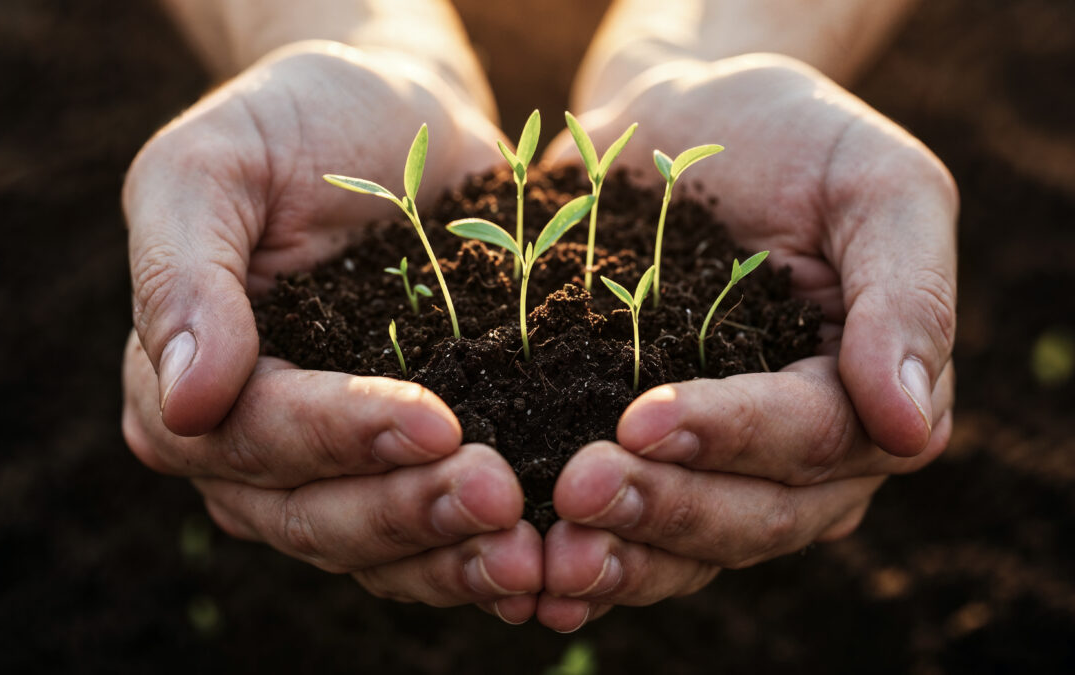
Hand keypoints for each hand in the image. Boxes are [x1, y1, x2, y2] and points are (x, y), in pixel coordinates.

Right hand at [122, 41, 540, 620]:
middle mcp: (254, 445)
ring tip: (533, 554)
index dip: (336, 437)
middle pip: (315, 514)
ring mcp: (336, 464)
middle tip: (500, 498)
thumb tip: (186, 399)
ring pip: (378, 546)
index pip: (249, 435)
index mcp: (183, 380)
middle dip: (409, 511)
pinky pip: (435, 534)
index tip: (433, 423)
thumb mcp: (212, 166)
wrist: (398, 115)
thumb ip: (181, 275)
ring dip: (454, 556)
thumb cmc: (296, 123)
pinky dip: (484, 553)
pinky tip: (550, 562)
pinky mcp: (412, 461)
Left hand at [538, 54, 956, 629]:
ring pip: (691, 544)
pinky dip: (589, 556)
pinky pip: (631, 531)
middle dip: (666, 508)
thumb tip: (910, 430)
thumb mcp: (876, 183)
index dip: (733, 436)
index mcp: (866, 390)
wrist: (681, 121)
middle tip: (579, 492)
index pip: (816, 437)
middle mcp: (803, 451)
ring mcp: (722, 465)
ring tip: (548, 558)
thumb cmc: (791, 136)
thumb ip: (907, 295)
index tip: (641, 419)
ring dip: (622, 557)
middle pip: (753, 514)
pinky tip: (529, 579)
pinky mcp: (647, 459)